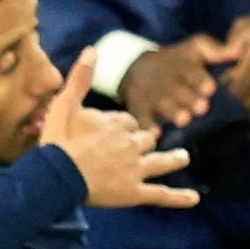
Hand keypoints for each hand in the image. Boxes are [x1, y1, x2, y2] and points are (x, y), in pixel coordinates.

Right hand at [38, 48, 196, 210]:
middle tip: (141, 148)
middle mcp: (130, 145)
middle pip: (145, 141)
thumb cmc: (56, 144)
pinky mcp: (133, 193)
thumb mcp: (63, 106)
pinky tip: (194, 199)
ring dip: (172, 159)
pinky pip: (160, 195)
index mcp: (116, 125)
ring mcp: (134, 169)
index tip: (115, 133)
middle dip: (144, 143)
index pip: (128, 122)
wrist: (55, 177)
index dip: (123, 128)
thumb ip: (80, 79)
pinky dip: (178, 197)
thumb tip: (92, 49)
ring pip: (160, 161)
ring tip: (183, 157)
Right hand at [121, 34, 231, 132]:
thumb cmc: (178, 61)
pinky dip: (148, 126)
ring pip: (162, 104)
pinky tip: (156, 134)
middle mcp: (167, 80)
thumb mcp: (195, 48)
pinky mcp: (139, 108)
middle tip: (202, 108)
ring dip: (173, 112)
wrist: (139, 69)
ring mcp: (152, 95)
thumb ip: (217, 51)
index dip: (200, 80)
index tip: (210, 89)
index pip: (192, 71)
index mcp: (183, 64)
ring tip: (185, 121)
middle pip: (178, 90)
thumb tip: (241, 49)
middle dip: (189, 99)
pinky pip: (142, 118)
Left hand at [212, 7, 249, 137]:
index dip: (214, 100)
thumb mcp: (249, 27)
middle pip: (241, 109)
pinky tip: (244, 126)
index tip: (204, 103)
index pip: (230, 90)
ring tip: (222, 127)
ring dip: (237, 127)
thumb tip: (210, 70)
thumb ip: (225, 47)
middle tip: (209, 119)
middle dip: (222, 116)